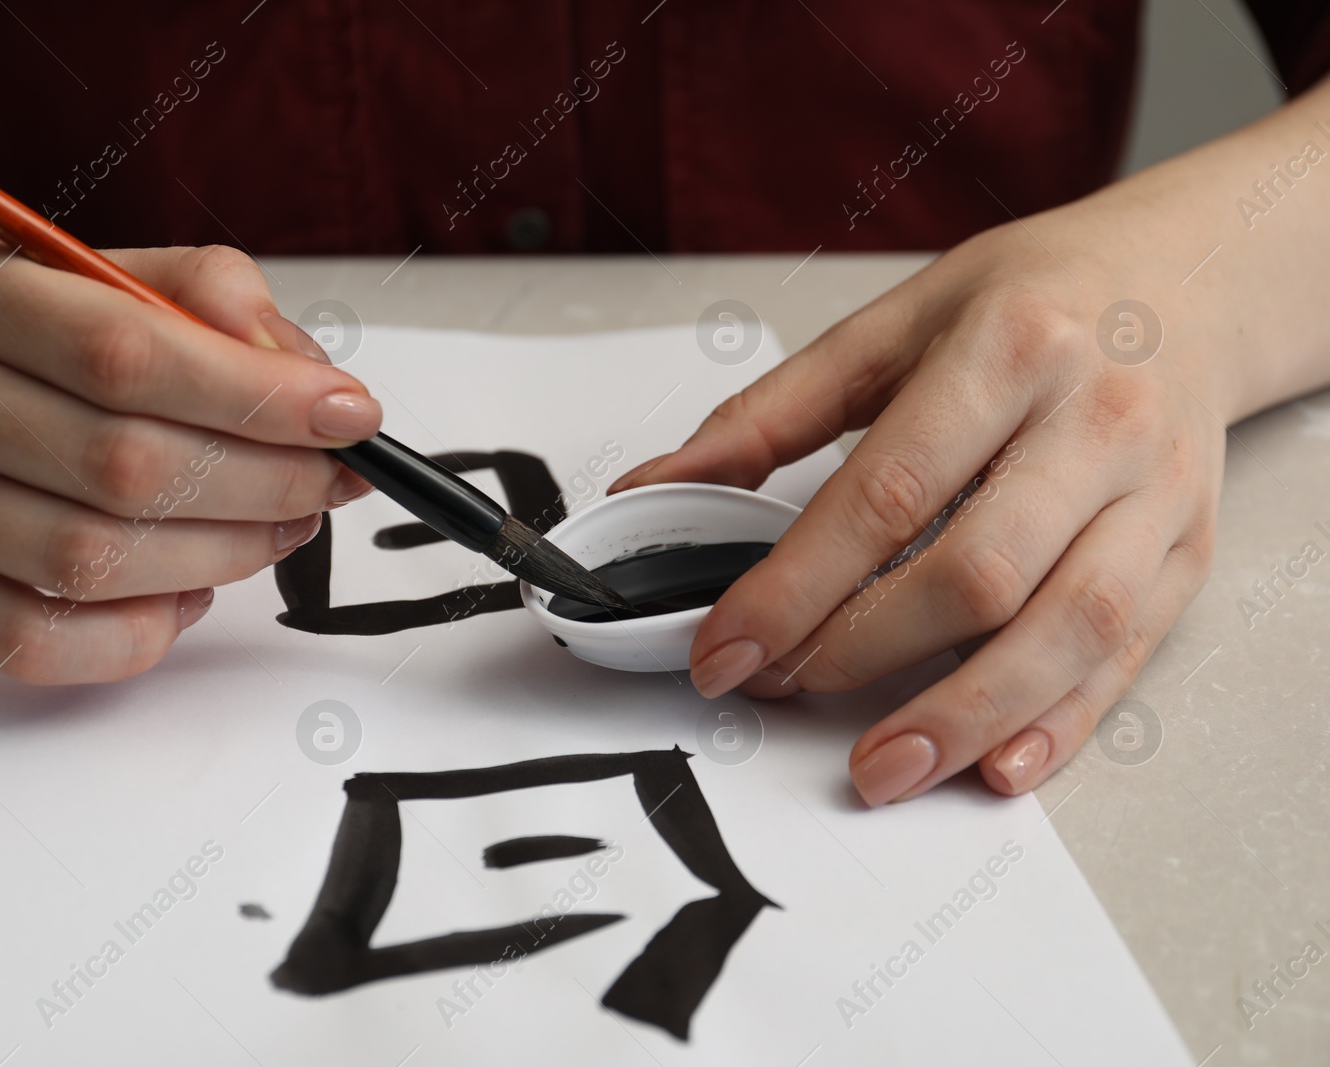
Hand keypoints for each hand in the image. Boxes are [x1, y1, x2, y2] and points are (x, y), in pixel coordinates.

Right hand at [0, 228, 377, 683]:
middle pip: (128, 468)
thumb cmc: (4, 328)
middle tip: (332, 479)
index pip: (132, 354)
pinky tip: (191, 589)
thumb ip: (206, 296)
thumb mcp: (94, 267)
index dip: (260, 395)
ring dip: (224, 555)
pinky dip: (143, 631)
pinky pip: (41, 644)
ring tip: (281, 524)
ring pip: (96, 562)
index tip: (351, 414)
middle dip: (266, 482)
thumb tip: (303, 374)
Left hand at [612, 200, 1232, 803]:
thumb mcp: (892, 325)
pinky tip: (997, 765)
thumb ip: (768, 415)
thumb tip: (654, 488)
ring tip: (881, 768)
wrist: (1189, 278)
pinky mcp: (1190, 549)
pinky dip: (1062, 722)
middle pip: (976, 572)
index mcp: (1008, 348)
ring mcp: (1155, 491)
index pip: (884, 493)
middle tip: (782, 690)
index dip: (794, 587)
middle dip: (863, 652)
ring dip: (964, 715)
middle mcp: (1095, 420)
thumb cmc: (1031, 301)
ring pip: (1066, 628)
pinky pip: (1131, 655)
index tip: (723, 649)